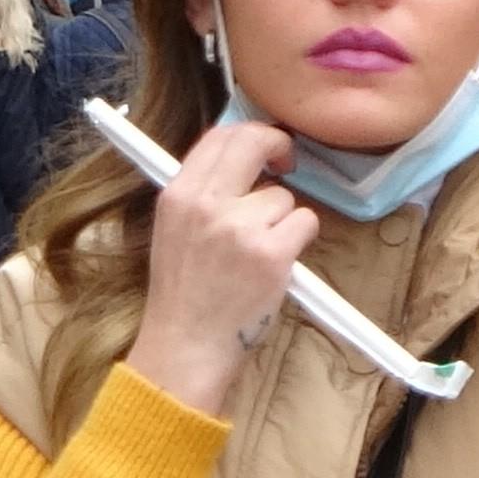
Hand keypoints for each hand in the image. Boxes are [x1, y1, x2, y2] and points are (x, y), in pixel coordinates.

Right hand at [126, 121, 318, 415]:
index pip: (218, 136)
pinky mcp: (271, 253)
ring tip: (258, 252)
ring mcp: (239, 227)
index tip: (264, 148)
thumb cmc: (184, 293)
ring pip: (284, 196)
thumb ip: (202, 194)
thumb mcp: (174, 230)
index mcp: (177, 195)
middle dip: (278, 145)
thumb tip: (241, 159)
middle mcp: (206, 204)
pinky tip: (277, 263)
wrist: (187, 344)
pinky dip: (298, 240)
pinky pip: (303, 222)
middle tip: (287, 163)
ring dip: (283, 219)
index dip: (249, 133)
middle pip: (253, 142)